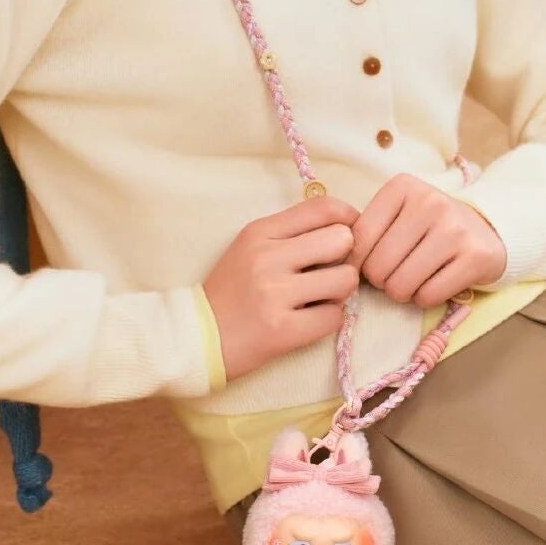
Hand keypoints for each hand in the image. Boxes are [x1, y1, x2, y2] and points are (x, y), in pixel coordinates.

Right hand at [204, 196, 362, 382]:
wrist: (196, 337)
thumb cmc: (231, 291)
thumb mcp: (251, 248)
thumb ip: (292, 233)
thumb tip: (346, 227)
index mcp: (260, 232)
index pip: (323, 207)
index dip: (348, 218)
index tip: (348, 234)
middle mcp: (267, 257)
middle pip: (342, 240)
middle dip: (345, 257)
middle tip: (330, 271)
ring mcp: (275, 294)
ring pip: (345, 280)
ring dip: (340, 292)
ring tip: (320, 297)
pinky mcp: (283, 331)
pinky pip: (335, 317)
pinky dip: (328, 320)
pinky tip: (309, 320)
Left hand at [349, 174, 506, 304]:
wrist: (488, 231)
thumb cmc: (430, 227)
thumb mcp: (398, 215)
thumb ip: (368, 232)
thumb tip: (339, 266)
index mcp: (402, 187)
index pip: (359, 239)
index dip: (357, 263)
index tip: (368, 266)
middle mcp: (429, 202)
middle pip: (378, 266)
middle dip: (382, 281)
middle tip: (396, 274)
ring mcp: (455, 229)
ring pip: (401, 285)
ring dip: (402, 292)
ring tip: (414, 279)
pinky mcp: (475, 257)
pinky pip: (429, 296)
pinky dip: (425, 299)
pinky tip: (434, 284)